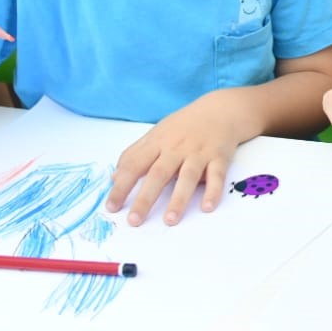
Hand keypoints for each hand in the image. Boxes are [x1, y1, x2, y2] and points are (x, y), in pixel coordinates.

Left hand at [106, 94, 241, 226]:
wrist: (220, 109)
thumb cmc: (184, 125)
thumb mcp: (156, 134)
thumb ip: (135, 155)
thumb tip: (114, 178)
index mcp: (158, 142)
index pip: (134, 165)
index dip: (121, 186)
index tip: (111, 207)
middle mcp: (176, 148)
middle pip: (158, 174)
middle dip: (145, 199)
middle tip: (134, 221)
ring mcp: (199, 152)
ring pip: (187, 177)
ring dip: (178, 199)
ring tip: (169, 220)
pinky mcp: (219, 157)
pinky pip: (216, 176)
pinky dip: (213, 191)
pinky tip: (207, 207)